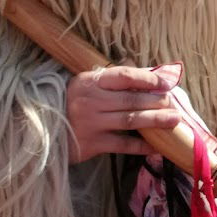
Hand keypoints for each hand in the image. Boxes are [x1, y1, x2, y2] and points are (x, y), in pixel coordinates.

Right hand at [66, 63, 181, 162]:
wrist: (42, 130)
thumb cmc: (71, 103)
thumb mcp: (86, 84)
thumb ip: (112, 79)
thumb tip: (147, 71)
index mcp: (90, 81)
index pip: (124, 76)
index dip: (147, 78)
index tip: (166, 82)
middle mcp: (90, 101)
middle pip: (131, 99)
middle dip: (156, 101)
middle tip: (174, 103)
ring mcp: (91, 123)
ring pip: (130, 120)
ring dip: (155, 120)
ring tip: (174, 120)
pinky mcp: (91, 144)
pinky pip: (122, 145)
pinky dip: (141, 145)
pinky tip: (157, 146)